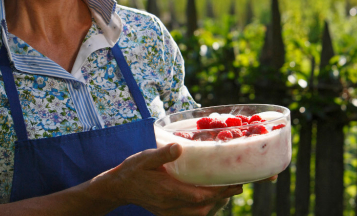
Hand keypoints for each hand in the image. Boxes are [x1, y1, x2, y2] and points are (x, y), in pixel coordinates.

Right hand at [107, 143, 242, 215]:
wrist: (120, 187)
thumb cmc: (134, 169)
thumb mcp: (146, 157)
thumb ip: (164, 154)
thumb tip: (180, 147)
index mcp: (166, 190)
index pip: (198, 196)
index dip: (217, 191)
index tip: (232, 182)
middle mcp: (169, 205)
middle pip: (202, 208)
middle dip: (221, 198)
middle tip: (236, 186)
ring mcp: (169, 212)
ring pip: (198, 214)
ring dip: (215, 205)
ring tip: (227, 192)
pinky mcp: (167, 214)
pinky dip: (204, 209)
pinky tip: (210, 200)